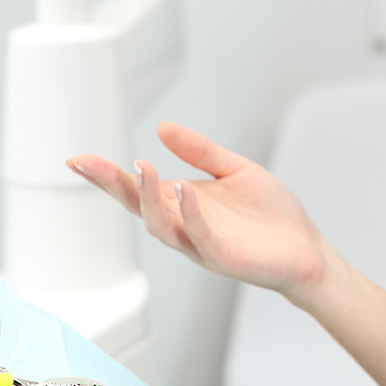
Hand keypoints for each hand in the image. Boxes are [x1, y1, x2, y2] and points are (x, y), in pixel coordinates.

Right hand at [68, 122, 340, 300]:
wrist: (308, 251)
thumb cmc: (272, 217)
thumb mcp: (234, 169)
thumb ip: (200, 151)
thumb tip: (162, 127)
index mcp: (183, 204)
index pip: (137, 188)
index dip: (107, 175)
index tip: (78, 159)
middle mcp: (185, 225)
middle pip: (138, 207)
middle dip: (111, 185)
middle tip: (87, 163)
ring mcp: (202, 244)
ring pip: (162, 227)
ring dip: (149, 197)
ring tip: (143, 167)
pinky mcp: (225, 258)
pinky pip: (200, 238)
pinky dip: (190, 214)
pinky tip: (184, 189)